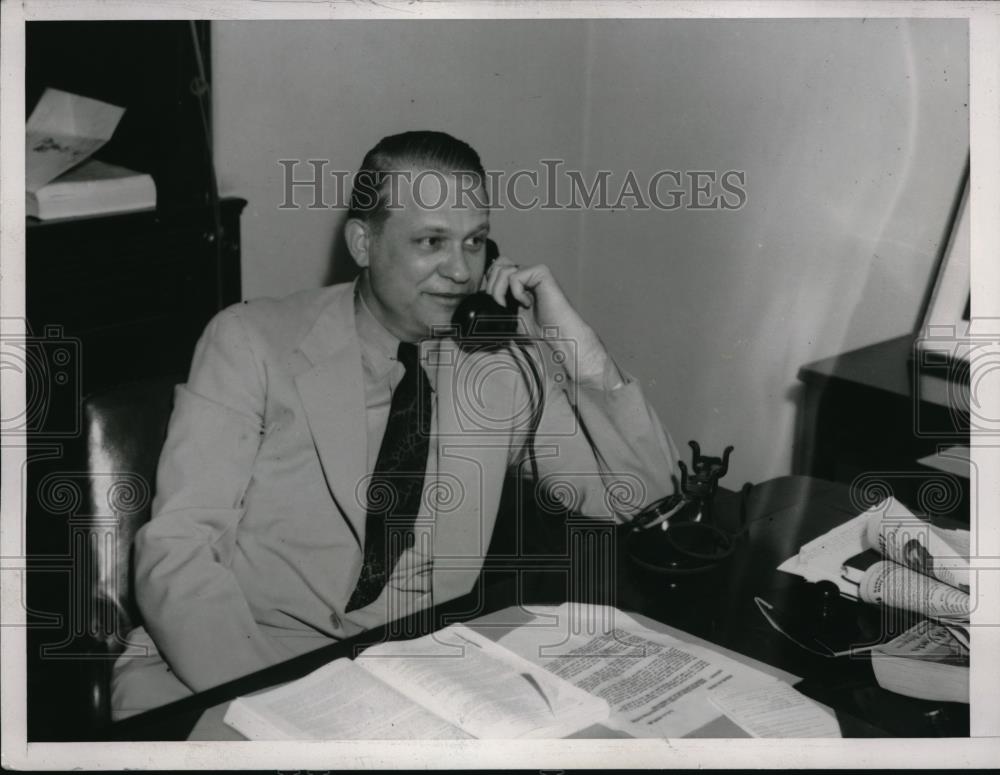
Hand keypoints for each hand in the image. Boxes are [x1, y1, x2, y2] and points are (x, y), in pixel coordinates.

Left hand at [482, 255, 619, 384]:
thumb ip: (498, 304)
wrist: (559, 333)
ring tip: (510, 306)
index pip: (495, 269)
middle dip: (492, 287)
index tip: (494, 304)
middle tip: (500, 306)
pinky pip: (516, 276)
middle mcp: (526, 273)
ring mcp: (534, 271)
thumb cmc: (539, 328)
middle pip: (497, 265)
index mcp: (519, 281)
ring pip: (503, 270)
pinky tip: (527, 303)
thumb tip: (479, 299)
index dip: (489, 284)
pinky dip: (516, 293)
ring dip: (500, 291)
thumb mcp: (510, 316)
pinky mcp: (541, 272)